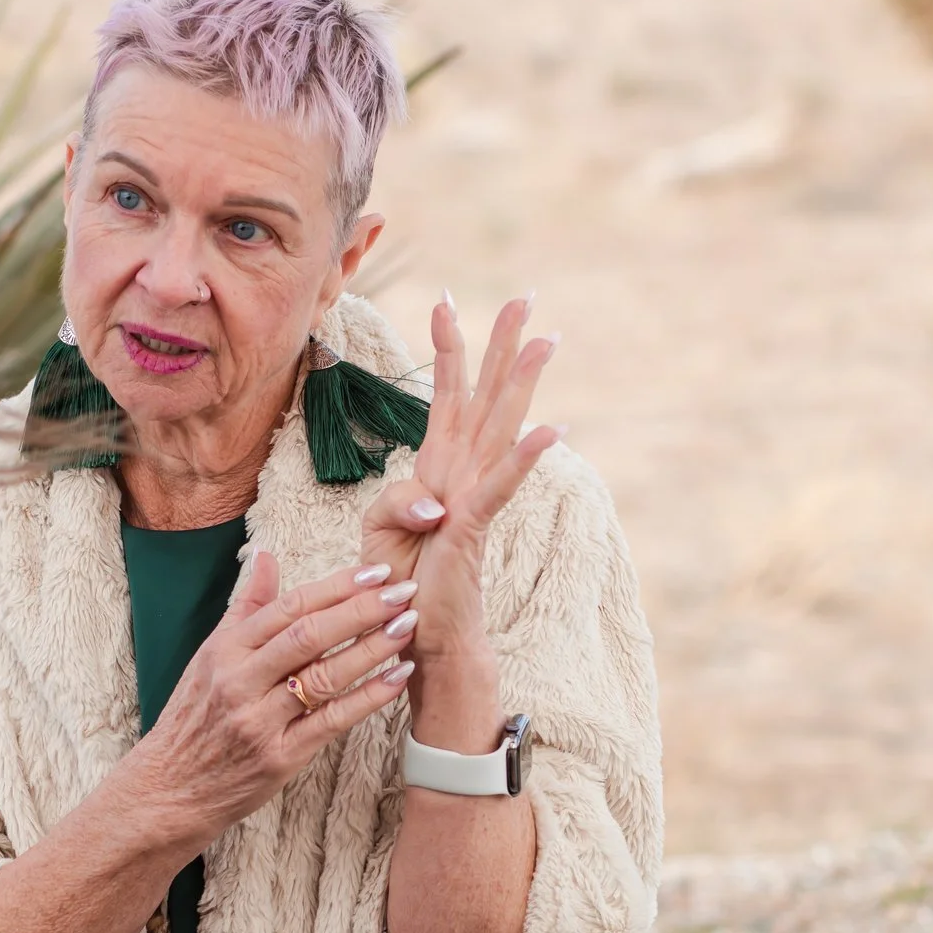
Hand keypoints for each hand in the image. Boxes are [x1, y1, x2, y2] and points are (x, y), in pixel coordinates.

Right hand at [121, 552, 418, 847]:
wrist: (171, 789)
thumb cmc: (194, 717)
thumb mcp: (209, 656)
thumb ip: (245, 607)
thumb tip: (266, 555)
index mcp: (226, 649)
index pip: (289, 606)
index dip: (336, 586)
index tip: (376, 570)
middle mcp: (241, 680)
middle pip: (310, 635)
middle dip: (362, 609)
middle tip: (405, 591)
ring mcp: (260, 720)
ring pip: (324, 676)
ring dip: (371, 648)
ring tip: (409, 627)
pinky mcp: (280, 757)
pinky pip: (332, 721)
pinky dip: (369, 697)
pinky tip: (398, 677)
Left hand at [358, 294, 560, 673]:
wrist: (415, 636)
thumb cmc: (399, 584)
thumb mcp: (379, 528)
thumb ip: (397, 501)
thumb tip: (434, 501)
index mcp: (439, 467)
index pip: (446, 397)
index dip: (448, 348)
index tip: (445, 299)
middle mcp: (464, 474)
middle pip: (487, 396)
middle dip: (503, 345)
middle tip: (525, 297)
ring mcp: (474, 497)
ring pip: (502, 427)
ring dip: (523, 382)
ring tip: (546, 339)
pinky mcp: (474, 527)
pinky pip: (501, 486)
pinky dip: (524, 458)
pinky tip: (552, 429)